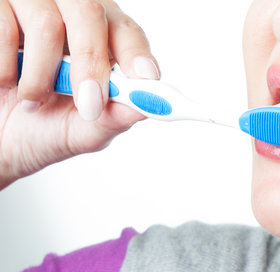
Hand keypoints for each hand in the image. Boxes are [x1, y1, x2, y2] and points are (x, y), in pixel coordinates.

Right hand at [0, 0, 159, 188]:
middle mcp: (68, 13)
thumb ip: (113, 118)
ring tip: (31, 100)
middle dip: (91, 62)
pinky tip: (5, 80)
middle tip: (89, 105)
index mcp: (99, 40)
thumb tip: (144, 109)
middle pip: (90, 11)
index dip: (136, 51)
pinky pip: (3, 25)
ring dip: (40, 75)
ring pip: (46, 22)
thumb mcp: (80, 130)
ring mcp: (30, 4)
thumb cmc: (39, 129)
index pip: (125, 31)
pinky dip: (5, 65)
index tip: (146, 77)